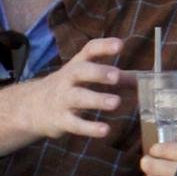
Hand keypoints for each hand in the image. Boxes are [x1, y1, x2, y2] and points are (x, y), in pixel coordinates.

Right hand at [0, 37, 122, 157]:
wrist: (32, 107)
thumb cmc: (68, 87)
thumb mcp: (87, 77)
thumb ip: (117, 78)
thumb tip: (145, 79)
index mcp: (77, 64)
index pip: (88, 50)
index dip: (103, 47)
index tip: (119, 45)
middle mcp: (67, 79)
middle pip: (80, 71)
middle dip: (97, 72)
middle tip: (116, 75)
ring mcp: (62, 99)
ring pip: (78, 97)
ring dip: (96, 99)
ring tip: (115, 102)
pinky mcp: (60, 120)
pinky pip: (75, 124)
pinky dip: (89, 127)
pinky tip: (104, 130)